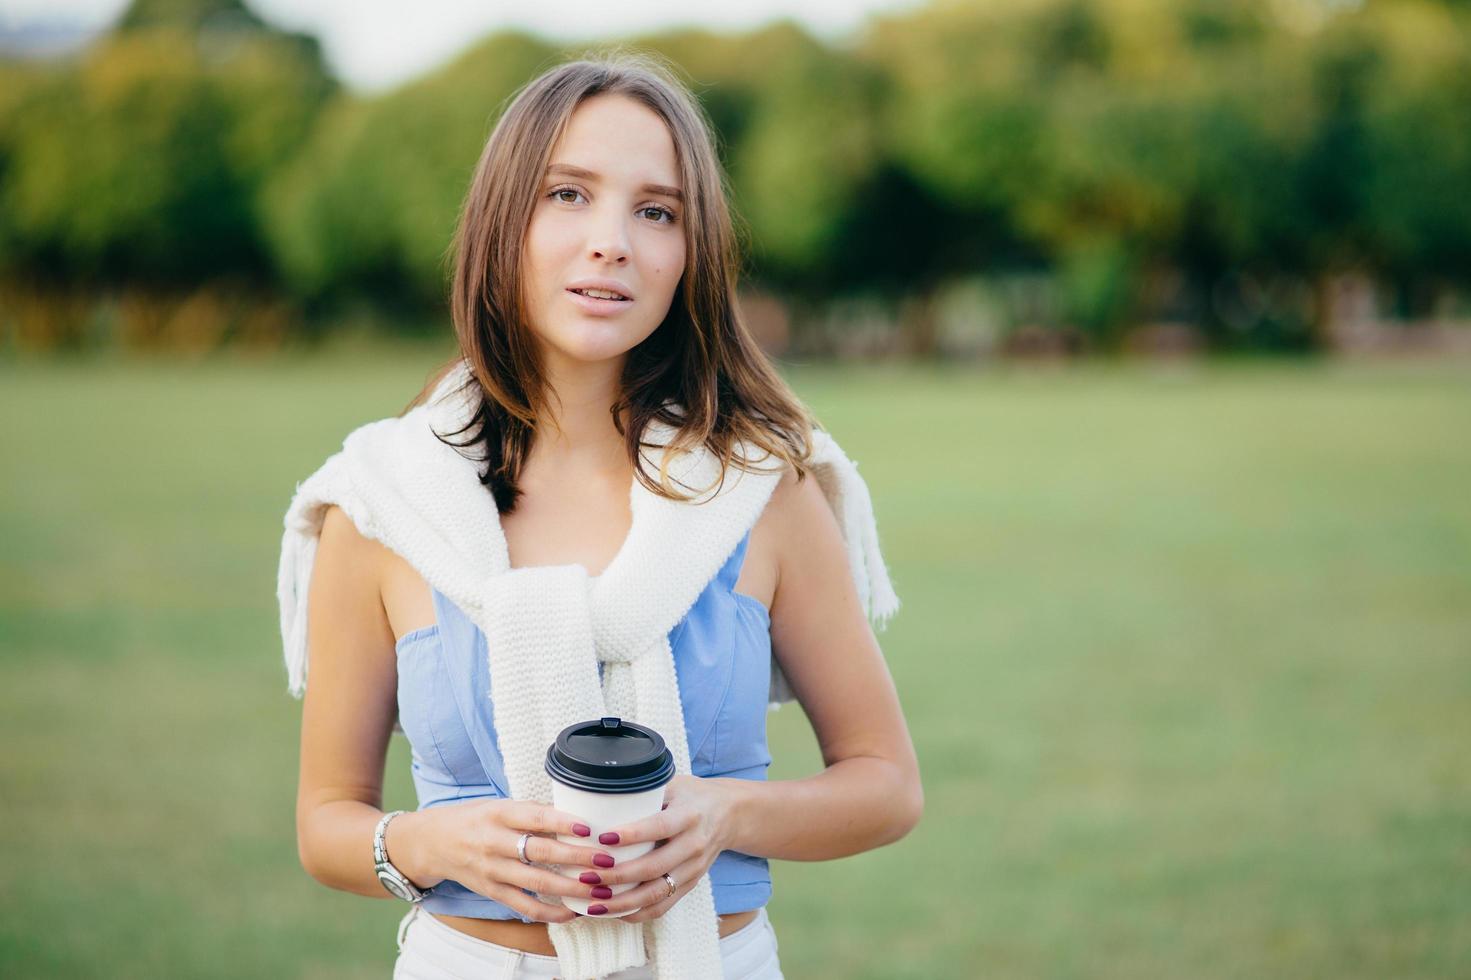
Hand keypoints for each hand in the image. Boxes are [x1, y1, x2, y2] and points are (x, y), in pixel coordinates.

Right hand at [397, 800, 617, 923]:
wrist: (432, 842)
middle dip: (577, 858)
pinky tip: (573, 911)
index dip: (563, 822)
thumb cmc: (476, 819)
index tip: (590, 829)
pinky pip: (524, 906)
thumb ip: (533, 812)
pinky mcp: (492, 892)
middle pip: (541, 852)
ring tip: (600, 889)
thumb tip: (577, 816)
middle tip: (607, 861)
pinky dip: (550, 912)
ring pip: (537, 883)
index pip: (535, 817)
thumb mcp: (500, 806)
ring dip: (572, 888)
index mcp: (499, 814)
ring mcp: (492, 870)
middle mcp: (494, 842)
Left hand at [583, 774, 739, 923]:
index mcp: (689, 815)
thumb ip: (645, 790)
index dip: (631, 835)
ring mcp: (694, 868)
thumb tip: (601, 790)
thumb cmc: (692, 796)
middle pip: (654, 867)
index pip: (659, 827)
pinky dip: (637, 912)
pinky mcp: (691, 884)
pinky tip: (613, 912)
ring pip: (657, 893)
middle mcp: (693, 844)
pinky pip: (663, 906)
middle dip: (617, 875)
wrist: (731, 815)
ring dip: (623, 901)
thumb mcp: (674, 784)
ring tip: (594, 902)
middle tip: (587, 876)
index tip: (602, 839)